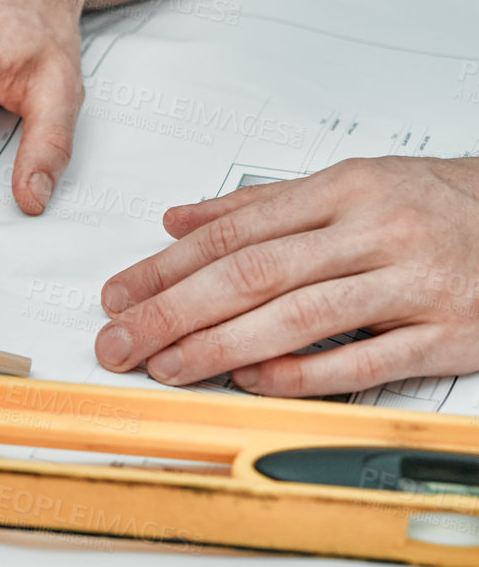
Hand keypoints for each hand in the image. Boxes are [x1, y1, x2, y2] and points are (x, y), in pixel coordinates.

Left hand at [95, 157, 478, 395]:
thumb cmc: (440, 205)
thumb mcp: (352, 185)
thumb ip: (261, 206)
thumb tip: (178, 220)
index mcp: (346, 190)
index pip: (234, 233)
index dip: (166, 267)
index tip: (120, 294)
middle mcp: (376, 231)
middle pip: (251, 275)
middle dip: (173, 311)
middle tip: (122, 340)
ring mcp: (413, 283)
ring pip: (297, 317)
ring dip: (219, 346)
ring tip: (166, 364)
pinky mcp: (447, 332)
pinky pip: (364, 361)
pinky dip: (302, 373)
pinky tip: (252, 382)